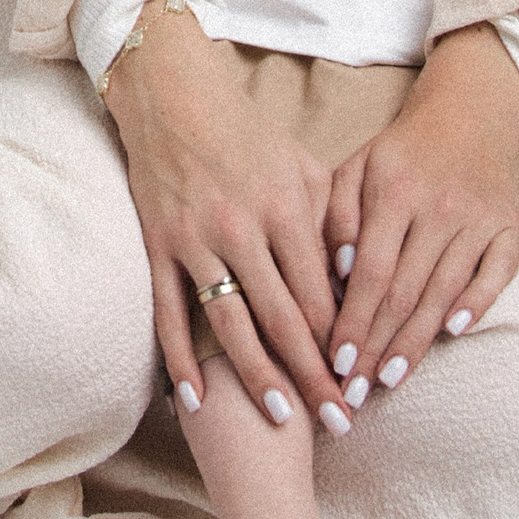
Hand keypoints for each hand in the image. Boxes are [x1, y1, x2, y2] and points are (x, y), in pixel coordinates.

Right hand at [105, 1, 352, 433]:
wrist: (174, 96)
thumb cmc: (246, 132)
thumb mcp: (301, 164)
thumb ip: (330, 220)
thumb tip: (354, 281)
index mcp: (285, 206)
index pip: (319, 292)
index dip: (341, 342)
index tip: (360, 381)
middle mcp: (242, 226)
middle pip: (283, 319)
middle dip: (315, 377)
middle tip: (340, 423)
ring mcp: (196, 238)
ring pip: (231, 325)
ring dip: (259, 378)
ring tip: (284, 421)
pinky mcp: (159, 244)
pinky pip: (170, 314)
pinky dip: (181, 360)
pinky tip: (196, 400)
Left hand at [322, 23, 518, 405]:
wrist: (466, 116)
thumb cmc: (398, 153)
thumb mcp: (355, 167)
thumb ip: (338, 215)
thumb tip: (337, 274)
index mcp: (395, 192)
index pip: (372, 271)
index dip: (353, 320)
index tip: (334, 361)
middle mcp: (439, 207)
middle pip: (406, 290)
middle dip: (377, 345)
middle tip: (354, 390)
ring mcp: (479, 219)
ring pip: (445, 291)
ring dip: (417, 340)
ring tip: (391, 379)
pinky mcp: (510, 228)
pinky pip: (496, 276)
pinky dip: (476, 305)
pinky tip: (453, 334)